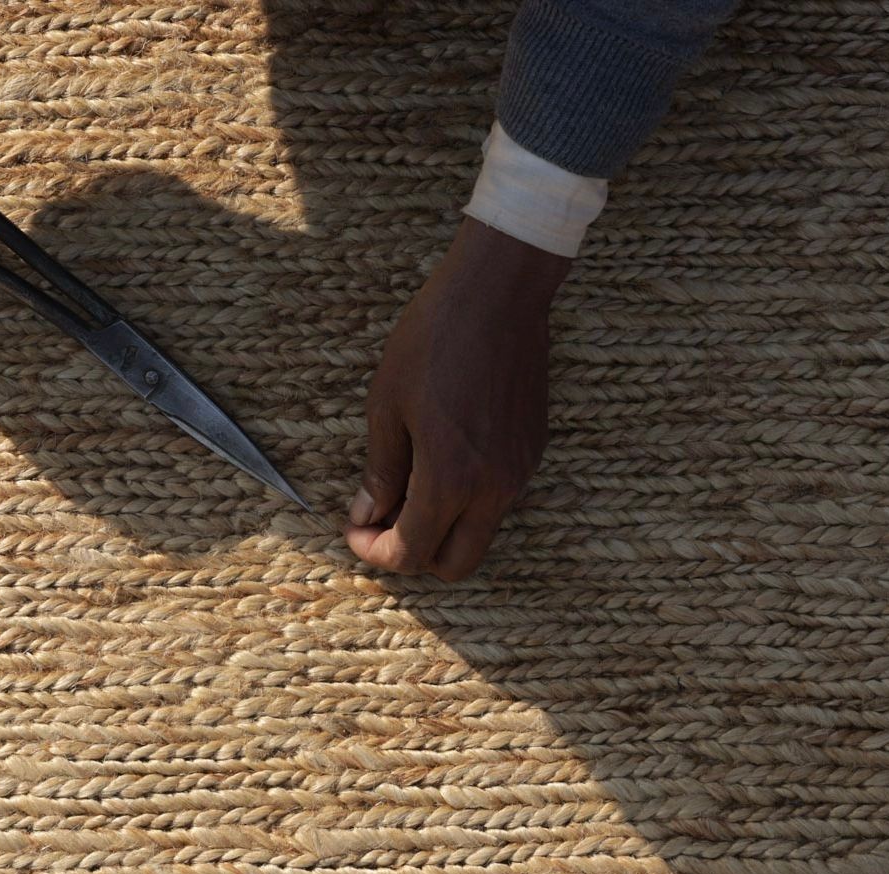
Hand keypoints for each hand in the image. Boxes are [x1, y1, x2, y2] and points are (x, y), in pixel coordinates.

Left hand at [345, 216, 571, 580]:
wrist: (499, 293)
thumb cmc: (434, 339)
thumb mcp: (386, 405)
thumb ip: (381, 471)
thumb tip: (368, 515)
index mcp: (451, 478)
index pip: (412, 552)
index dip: (376, 552)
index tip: (356, 529)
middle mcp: (493, 488)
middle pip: (456, 565)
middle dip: (414, 556)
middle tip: (382, 525)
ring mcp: (520, 472)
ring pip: (480, 535)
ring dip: (441, 529)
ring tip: (406, 488)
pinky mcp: (533, 452)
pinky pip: (498, 502)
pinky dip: (466, 503)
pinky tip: (440, 465)